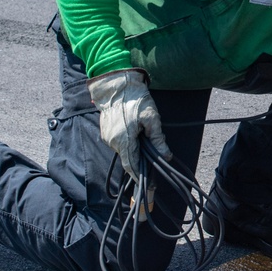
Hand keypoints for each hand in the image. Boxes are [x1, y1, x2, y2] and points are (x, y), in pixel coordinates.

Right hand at [87, 68, 170, 182]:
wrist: (117, 84)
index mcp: (123, 141)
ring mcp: (107, 136)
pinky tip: (135, 132)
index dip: (140, 177)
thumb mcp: (152, 118)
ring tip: (143, 138)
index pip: (131, 166)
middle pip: (128, 158)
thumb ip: (158, 139)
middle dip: (139, 161)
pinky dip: (127, 141)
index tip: (148, 185)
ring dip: (133, 149)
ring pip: (123, 150)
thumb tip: (166, 156)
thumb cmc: (135, 99)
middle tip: (152, 158)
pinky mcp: (105, 131)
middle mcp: (112, 141)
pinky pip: (118, 142)